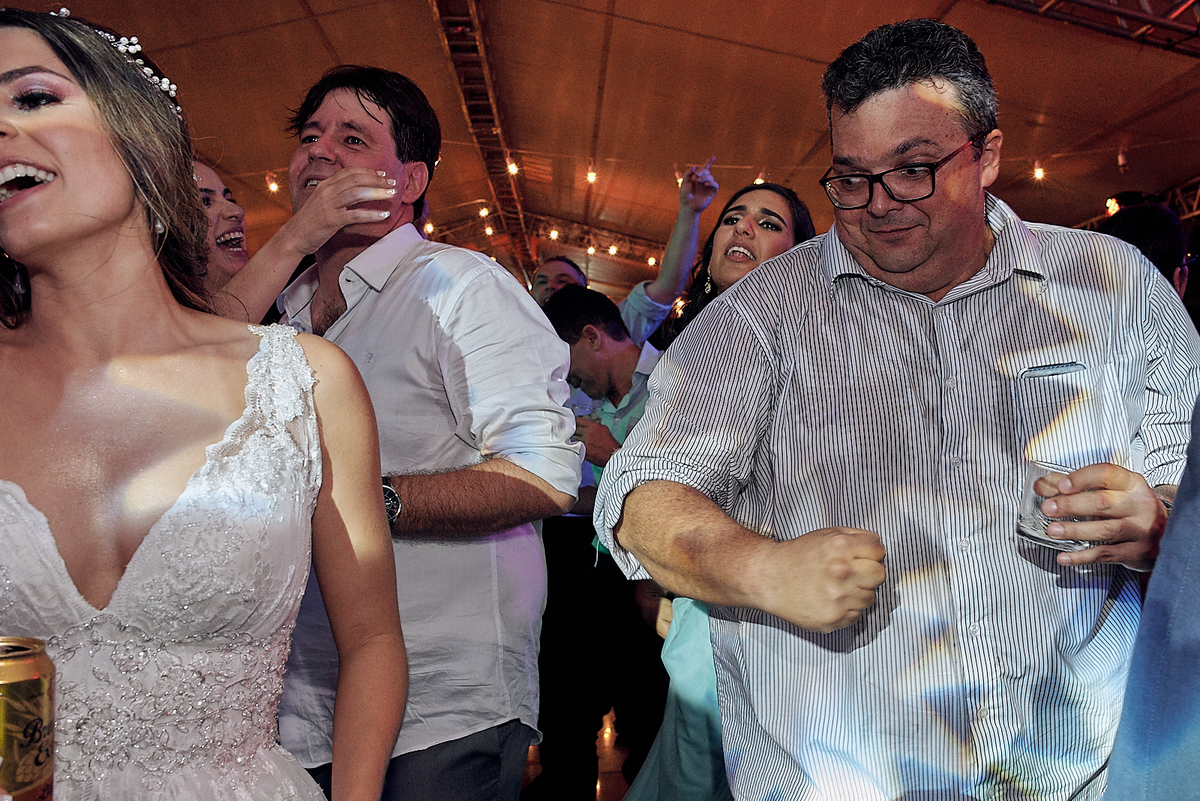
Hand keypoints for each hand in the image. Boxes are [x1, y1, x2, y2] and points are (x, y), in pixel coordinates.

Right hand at [282, 167, 398, 254]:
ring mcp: (329, 205)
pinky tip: (383, 215)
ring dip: (378, 192)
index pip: (350, 172)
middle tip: (393, 183)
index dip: (368, 172)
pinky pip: (356, 215)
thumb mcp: (322, 201)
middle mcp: (327, 191)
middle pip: (357, 180)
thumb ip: (337, 194)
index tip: (383, 175)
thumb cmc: (310, 221)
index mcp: (325, 184)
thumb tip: (357, 190)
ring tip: (392, 195)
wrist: (294, 236)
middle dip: (377, 180)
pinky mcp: (332, 220)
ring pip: (358, 193)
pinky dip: (372, 214)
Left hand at [573, 417, 619, 466]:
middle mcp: (587, 433)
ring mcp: (584, 442)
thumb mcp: (604, 429)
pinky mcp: (582, 450)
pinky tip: (579, 447)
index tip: (573, 423)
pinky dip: (576, 447)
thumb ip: (594, 426)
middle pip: (574, 429)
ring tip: (577, 441)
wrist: (612, 454)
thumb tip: (588, 426)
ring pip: (573, 438)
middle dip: (573, 430)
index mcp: (592, 427)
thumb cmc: (610, 443)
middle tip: (572, 432)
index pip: (579, 420)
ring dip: (574, 439)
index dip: (575, 421)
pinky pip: (575, 447)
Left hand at [679, 156, 718, 212]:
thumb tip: (694, 166)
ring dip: (704, 177)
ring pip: (711, 177)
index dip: (709, 162)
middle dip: (702, 171)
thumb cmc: (685, 196)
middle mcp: (703, 181)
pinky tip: (705, 184)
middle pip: (707, 171)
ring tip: (697, 181)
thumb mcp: (684, 183)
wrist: (688, 206)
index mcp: (697, 178)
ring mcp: (708, 187)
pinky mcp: (711, 193)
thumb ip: (687, 174)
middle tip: (695, 176)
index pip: (704, 168)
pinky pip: (715, 185)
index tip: (713, 157)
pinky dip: (711, 183)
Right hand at [756, 528, 885, 632]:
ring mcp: (839, 597)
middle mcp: (842, 572)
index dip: (872, 552)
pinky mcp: (834, 618)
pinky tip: (832, 599)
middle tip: (854, 573)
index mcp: (841, 547)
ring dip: (859, 592)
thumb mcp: (825, 534)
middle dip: (870, 572)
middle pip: (880, 574)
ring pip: (871, 597)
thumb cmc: (796, 556)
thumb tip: (879, 547)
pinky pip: (857, 614)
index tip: (864, 556)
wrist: (768, 579)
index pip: (879, 550)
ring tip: (838, 587)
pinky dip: (848, 608)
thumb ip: (855, 536)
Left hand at [1037, 463, 1168, 570]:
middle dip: (1072, 505)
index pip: (1106, 474)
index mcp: (1131, 483)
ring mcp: (1140, 530)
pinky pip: (1106, 555)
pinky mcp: (1136, 552)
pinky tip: (1064, 557)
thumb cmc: (1129, 509)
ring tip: (1052, 530)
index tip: (1061, 485)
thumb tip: (1042, 485)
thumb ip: (1074, 486)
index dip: (1081, 479)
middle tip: (1048, 508)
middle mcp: (1139, 505)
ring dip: (1075, 530)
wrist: (1165, 535)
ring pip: (1106, 529)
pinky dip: (1082, 556)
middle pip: (1103, 502)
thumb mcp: (1110, 491)